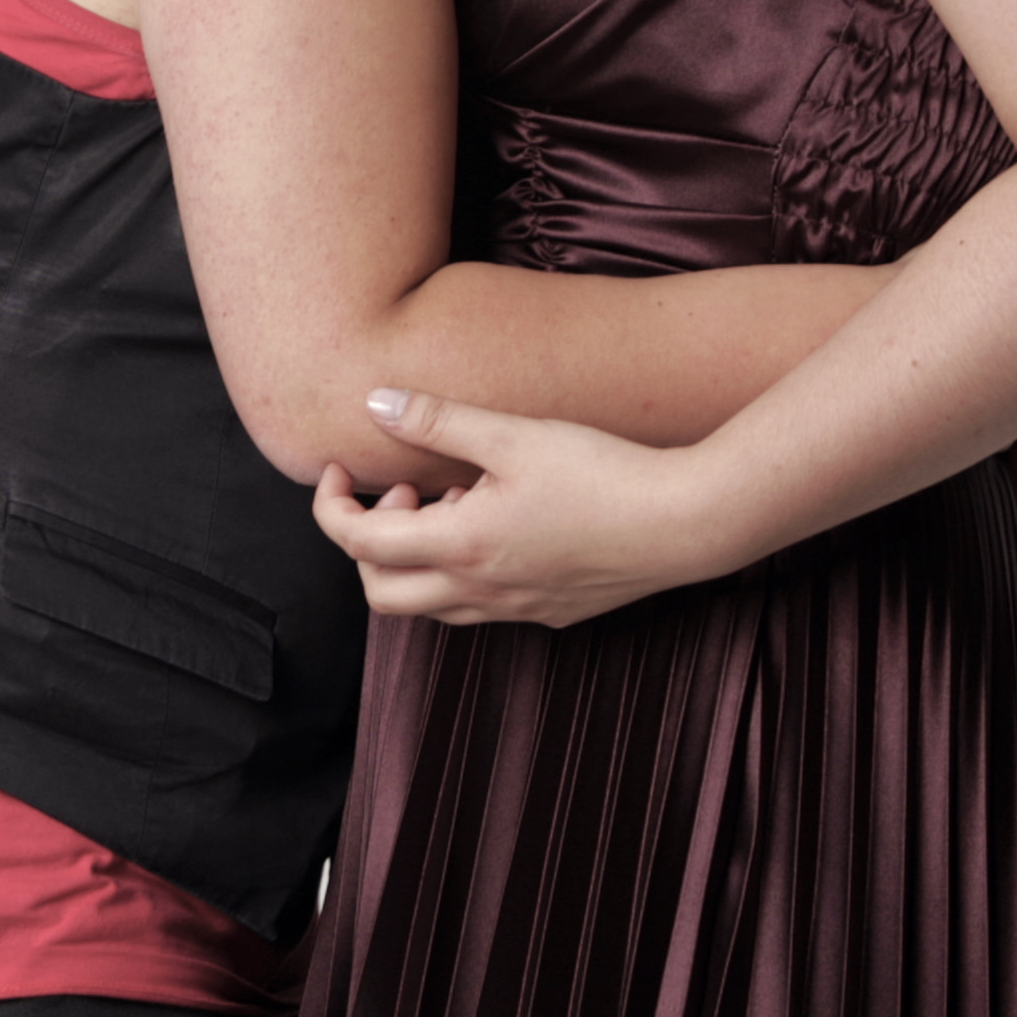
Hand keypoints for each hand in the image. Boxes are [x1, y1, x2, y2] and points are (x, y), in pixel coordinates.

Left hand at [309, 388, 729, 626]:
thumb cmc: (602, 472)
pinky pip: (480, 607)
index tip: (339, 470)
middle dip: (367, 543)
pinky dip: (463, 570)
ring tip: (457, 497)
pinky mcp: (550, 613)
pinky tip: (502, 521)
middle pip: (381, 593)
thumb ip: (437, 420)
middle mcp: (479, 591)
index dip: (332, 506)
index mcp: (460, 546)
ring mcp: (516, 610)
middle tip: (401, 489)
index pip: (358, 543)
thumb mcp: (513, 434)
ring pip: (430, 606)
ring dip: (418, 557)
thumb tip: (374, 402)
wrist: (684, 523)